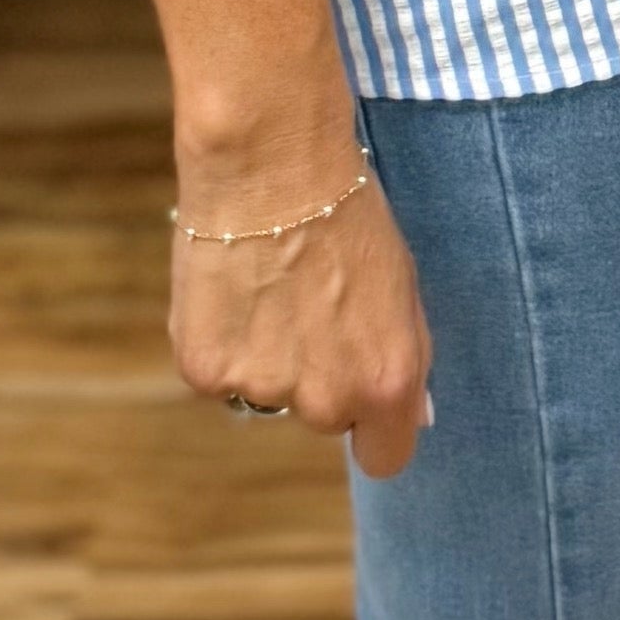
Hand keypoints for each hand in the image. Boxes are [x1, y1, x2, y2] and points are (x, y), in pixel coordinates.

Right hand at [170, 164, 434, 477]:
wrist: (270, 162)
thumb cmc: (346, 210)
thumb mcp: (402, 283)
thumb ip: (407, 353)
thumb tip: (413, 415)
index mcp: (386, 382)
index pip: (385, 458)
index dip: (374, 425)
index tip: (362, 390)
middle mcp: (327, 401)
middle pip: (324, 417)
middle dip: (320, 373)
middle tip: (310, 303)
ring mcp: (263, 390)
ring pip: (269, 392)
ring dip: (269, 355)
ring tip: (269, 284)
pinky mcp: (206, 371)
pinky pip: (221, 372)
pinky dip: (224, 339)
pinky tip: (233, 285)